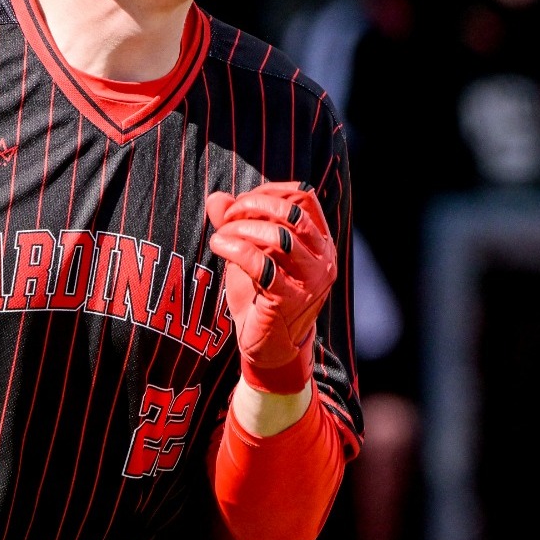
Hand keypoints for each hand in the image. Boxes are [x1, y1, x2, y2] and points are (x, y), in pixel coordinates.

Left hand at [205, 180, 336, 393]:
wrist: (269, 348)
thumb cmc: (262, 295)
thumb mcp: (251, 252)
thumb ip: (236, 223)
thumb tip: (216, 197)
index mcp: (320, 241)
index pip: (303, 196)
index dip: (268, 191)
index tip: (240, 203)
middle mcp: (323, 259)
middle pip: (291, 212)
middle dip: (253, 207)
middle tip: (227, 219)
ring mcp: (310, 281)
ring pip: (279, 237)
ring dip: (241, 229)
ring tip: (220, 237)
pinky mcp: (290, 300)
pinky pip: (262, 264)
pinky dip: (235, 249)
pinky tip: (218, 247)